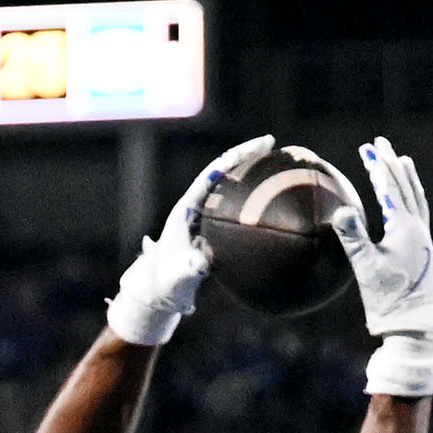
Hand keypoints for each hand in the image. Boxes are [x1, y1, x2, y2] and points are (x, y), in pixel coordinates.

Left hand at [106, 131, 274, 345]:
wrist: (157, 291)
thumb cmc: (165, 285)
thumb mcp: (176, 278)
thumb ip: (188, 269)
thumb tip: (203, 261)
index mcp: (186, 209)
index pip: (211, 175)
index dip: (232, 159)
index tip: (256, 147)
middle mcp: (195, 206)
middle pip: (222, 172)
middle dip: (245, 155)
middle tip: (270, 141)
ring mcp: (203, 216)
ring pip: (228, 186)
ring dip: (248, 172)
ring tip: (275, 161)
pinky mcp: (210, 227)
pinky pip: (233, 205)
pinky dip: (249, 196)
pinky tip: (270, 197)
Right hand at [307, 136, 432, 396]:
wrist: (412, 324)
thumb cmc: (386, 297)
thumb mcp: (365, 266)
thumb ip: (353, 237)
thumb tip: (341, 211)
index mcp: (404, 228)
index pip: (389, 189)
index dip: (376, 167)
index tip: (367, 148)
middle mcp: (418, 229)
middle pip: (405, 187)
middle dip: (391, 163)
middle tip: (381, 143)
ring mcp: (423, 239)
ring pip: (417, 199)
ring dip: (408, 178)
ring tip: (403, 161)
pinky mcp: (424, 251)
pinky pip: (420, 214)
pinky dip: (414, 199)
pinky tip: (410, 200)